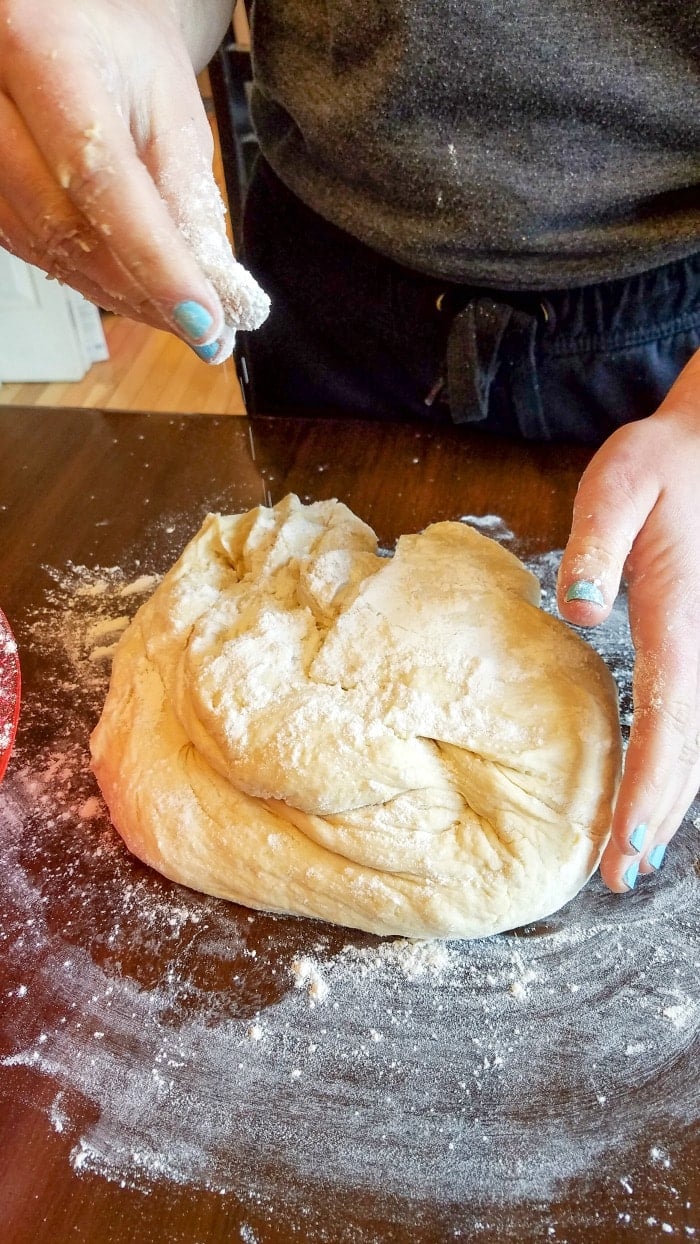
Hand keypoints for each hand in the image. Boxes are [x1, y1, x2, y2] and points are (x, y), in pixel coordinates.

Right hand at [0, 0, 267, 362]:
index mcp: (42, 48)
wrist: (74, 23)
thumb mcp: (171, 110)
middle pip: (63, 222)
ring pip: (40, 244)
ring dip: (114, 292)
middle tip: (199, 327)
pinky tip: (127, 286)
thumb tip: (209, 292)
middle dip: (140, 290)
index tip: (203, 318)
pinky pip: (24, 244)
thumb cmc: (125, 52)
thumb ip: (186, 199)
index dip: (156, 260)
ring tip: (171, 311)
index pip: (102, 177)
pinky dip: (83, 276)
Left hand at [558, 349, 699, 890]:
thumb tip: (579, 607)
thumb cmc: (662, 463)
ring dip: (671, 799)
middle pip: (691, 750)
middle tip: (620, 875)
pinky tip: (661, 791)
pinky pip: (695, 714)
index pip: (668, 724)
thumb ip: (599, 541)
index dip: (647, 789)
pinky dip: (680, 762)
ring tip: (638, 853)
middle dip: (656, 815)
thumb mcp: (622, 481)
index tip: (623, 844)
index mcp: (682, 621)